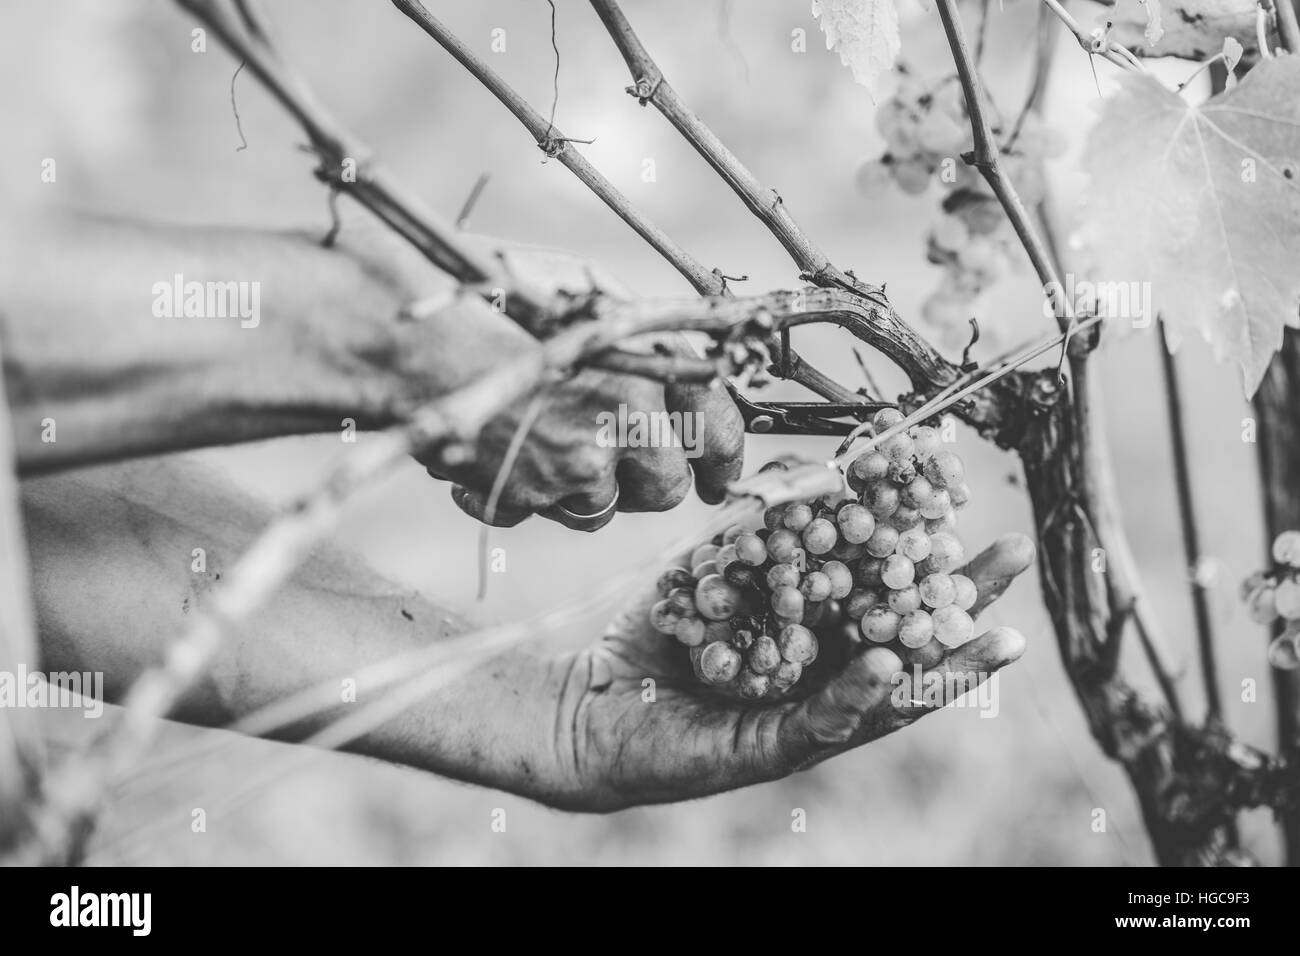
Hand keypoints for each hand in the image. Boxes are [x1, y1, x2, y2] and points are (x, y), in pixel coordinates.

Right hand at [408, 238, 743, 530]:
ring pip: (605, 509)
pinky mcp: (528, 497)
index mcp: (651, 366)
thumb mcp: (589, 297)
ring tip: (547, 440)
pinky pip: (545, 511)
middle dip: (650, 482)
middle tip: (626, 463)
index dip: (725, 461)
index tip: (720, 477)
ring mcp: (575, 466)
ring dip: (587, 490)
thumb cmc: (499, 302)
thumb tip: (695, 372)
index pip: (719, 432)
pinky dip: (530, 491)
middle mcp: (623, 421)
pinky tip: (508, 449)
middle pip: (667, 488)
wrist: (415, 336)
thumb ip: (645, 340)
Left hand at [554, 533, 1034, 809]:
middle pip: (909, 645)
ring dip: (945, 668)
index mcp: (817, 637)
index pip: (889, 596)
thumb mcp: (716, 562)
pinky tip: (893, 668)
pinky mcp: (766, 751)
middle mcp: (821, 680)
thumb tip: (820, 469)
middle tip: (1016, 562)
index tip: (975, 510)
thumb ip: (767, 524)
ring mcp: (800, 720)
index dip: (932, 558)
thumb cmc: (655, 629)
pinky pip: (822, 723)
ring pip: (887, 700)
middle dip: (965, 606)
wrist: (584, 696)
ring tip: (1003, 638)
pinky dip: (859, 695)